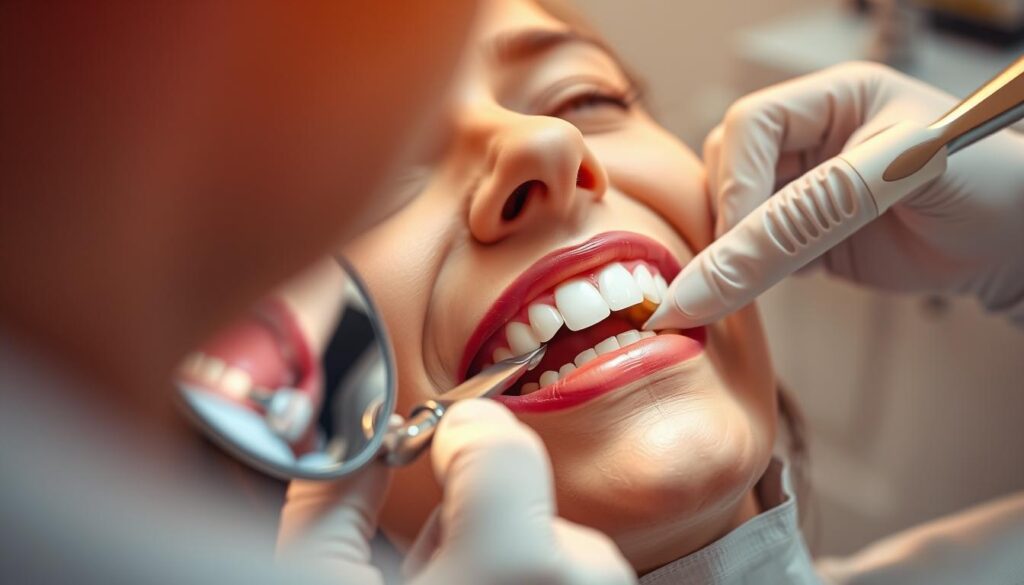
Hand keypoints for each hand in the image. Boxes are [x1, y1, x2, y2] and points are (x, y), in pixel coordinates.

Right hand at [276, 399, 635, 584]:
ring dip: (505, 557)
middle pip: (529, 496)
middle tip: (428, 567)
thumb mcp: (319, 582)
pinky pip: (577, 579)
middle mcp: (578, 582)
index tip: (431, 443)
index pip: (496, 439)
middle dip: (477, 514)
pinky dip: (534, 583)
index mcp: (508, 564)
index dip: (455, 434)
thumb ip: (334, 500)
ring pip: (559, 544)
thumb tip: (357, 443)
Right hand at [703, 61, 1023, 322]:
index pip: (751, 124)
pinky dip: (753, 275)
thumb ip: (809, 217)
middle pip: (728, 167)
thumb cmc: (982, 185)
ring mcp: (804, 191)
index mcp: (833, 99)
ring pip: (732, 212)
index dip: (736, 178)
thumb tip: (725, 263)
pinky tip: (774, 285)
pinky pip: (754, 254)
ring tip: (752, 282)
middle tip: (738, 266)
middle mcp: (810, 141)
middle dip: (730, 216)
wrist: (1015, 243)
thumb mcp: (895, 181)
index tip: (739, 234)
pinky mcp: (805, 239)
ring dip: (736, 249)